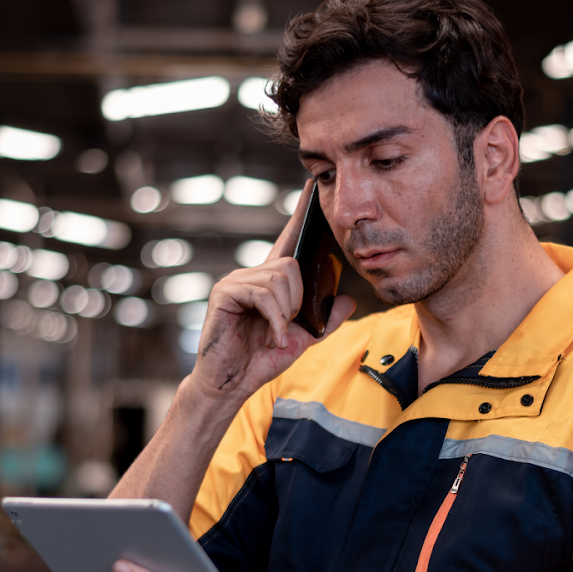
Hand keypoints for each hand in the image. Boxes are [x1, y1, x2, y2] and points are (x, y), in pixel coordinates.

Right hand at [190, 181, 354, 401]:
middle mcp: (251, 274)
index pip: (287, 241)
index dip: (299, 216)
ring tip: (274, 333)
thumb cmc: (260, 359)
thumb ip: (325, 321)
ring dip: (286, 312)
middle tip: (287, 323)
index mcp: (270, 281)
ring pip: (279, 278)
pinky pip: (263, 293)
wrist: (232, 383)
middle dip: (298, 298)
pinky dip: (274, 320)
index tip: (310, 187)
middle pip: (290, 264)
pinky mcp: (225, 293)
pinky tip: (270, 337)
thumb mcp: (301, 339)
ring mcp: (235, 281)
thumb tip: (348, 299)